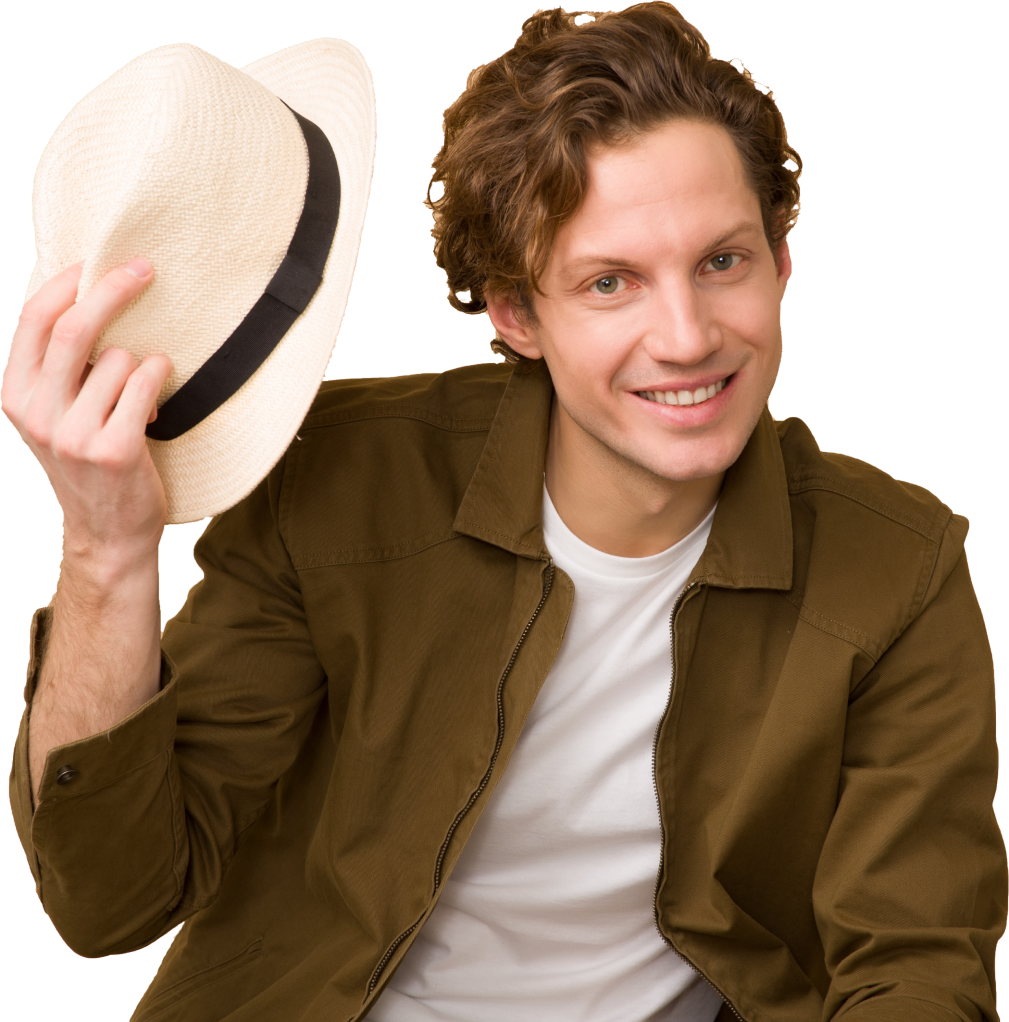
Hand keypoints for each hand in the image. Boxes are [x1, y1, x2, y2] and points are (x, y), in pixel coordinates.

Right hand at [2, 259, 172, 567]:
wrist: (107, 533)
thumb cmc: (89, 463)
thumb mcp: (55, 415)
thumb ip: (59, 369)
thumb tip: (86, 295)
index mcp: (16, 395)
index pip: (33, 320)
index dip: (65, 283)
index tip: (94, 261)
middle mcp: (38, 412)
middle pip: (75, 328)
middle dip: (113, 289)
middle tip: (145, 268)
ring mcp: (74, 434)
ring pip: (119, 358)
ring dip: (143, 364)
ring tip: (140, 398)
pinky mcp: (113, 449)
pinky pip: (145, 382)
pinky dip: (160, 378)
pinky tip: (157, 402)